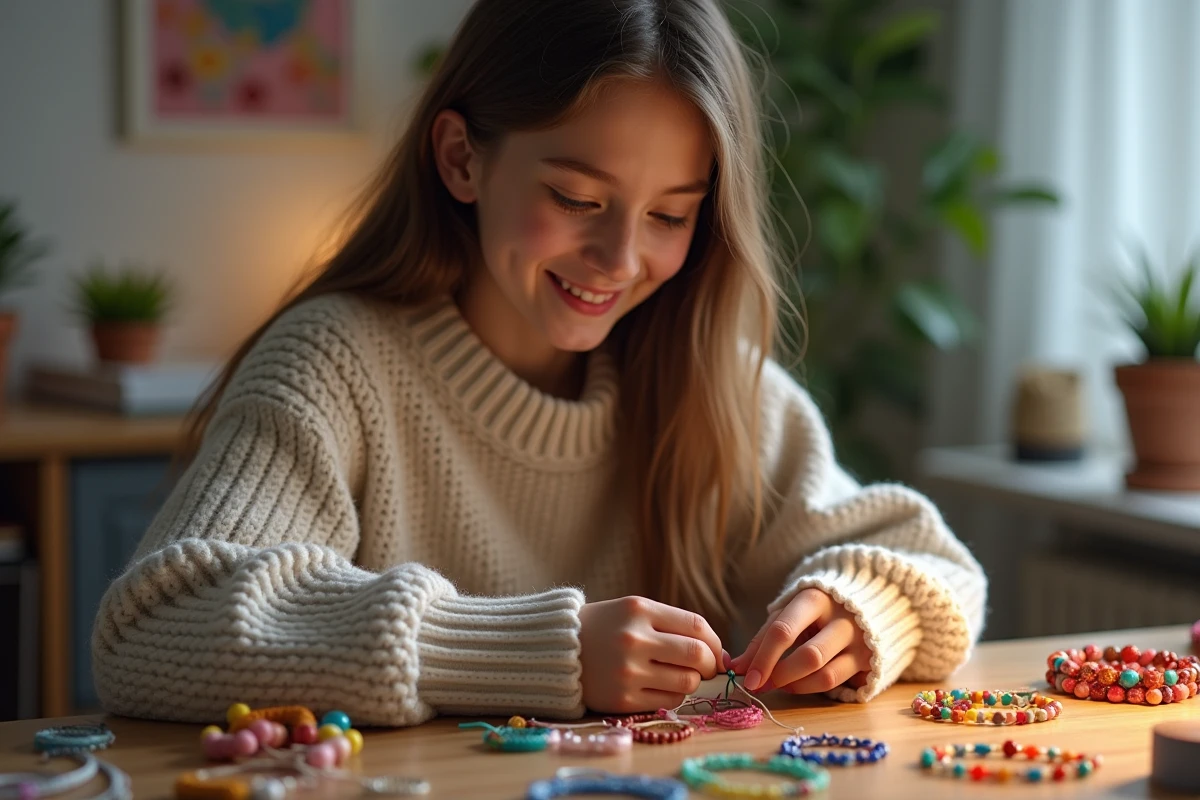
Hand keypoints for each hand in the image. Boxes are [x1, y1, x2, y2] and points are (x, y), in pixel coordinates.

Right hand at [578, 596, 723, 713]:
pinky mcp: (623, 699)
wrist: (559, 651)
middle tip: (708, 668)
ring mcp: (628, 671)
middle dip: (711, 665)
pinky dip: (674, 695)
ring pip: (686, 682)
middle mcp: (634, 639)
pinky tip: (661, 686)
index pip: (696, 626)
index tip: (716, 651)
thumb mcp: (633, 611)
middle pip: (697, 655)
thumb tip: (718, 652)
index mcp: (639, 610)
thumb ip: (672, 625)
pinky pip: (669, 701)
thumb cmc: (605, 628)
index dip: (715, 642)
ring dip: (692, 681)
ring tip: (680, 676)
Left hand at [729, 588, 870, 694]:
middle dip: (779, 675)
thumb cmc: (815, 609)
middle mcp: (841, 619)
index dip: (763, 657)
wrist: (865, 601)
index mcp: (815, 599)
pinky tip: (796, 685)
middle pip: (808, 656)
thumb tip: (736, 667)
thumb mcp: (788, 613)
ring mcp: (859, 641)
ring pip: (824, 674)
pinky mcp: (867, 660)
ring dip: (794, 685)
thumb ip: (763, 637)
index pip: (784, 630)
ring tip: (778, 685)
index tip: (747, 678)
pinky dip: (811, 688)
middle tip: (759, 686)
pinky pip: (836, 682)